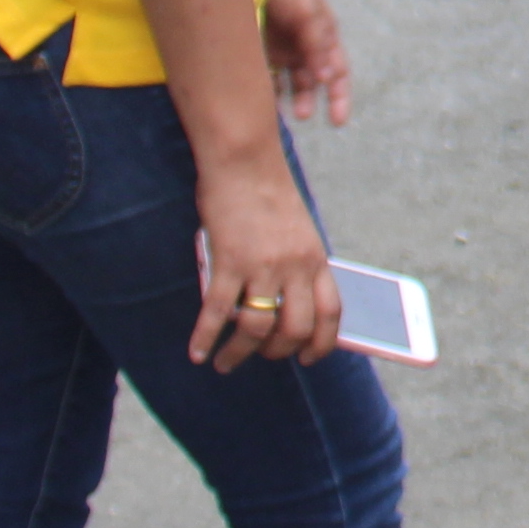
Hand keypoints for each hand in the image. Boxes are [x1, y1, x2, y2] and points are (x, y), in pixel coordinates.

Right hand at [188, 154, 333, 373]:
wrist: (245, 164)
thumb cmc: (268, 195)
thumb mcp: (298, 231)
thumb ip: (297, 266)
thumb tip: (286, 307)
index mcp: (317, 258)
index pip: (331, 313)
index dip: (322, 343)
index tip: (310, 358)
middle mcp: (295, 266)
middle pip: (295, 328)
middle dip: (278, 352)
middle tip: (260, 356)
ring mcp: (263, 265)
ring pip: (256, 327)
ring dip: (239, 353)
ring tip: (224, 363)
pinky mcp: (229, 261)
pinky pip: (217, 312)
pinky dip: (205, 338)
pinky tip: (197, 352)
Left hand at [262, 0, 353, 127]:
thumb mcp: (309, 13)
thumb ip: (318, 46)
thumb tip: (329, 79)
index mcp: (325, 34)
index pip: (338, 72)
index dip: (340, 97)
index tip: (338, 122)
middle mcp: (305, 43)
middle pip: (313, 81)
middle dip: (309, 100)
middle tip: (300, 116)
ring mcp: (281, 44)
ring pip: (287, 80)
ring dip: (286, 97)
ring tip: (277, 112)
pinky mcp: (258, 44)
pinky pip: (263, 72)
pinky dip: (263, 86)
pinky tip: (256, 96)